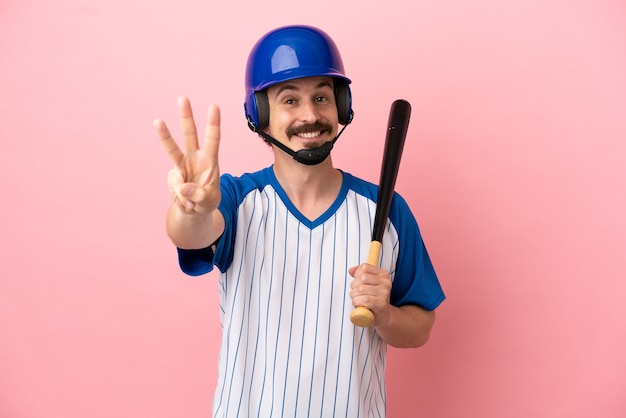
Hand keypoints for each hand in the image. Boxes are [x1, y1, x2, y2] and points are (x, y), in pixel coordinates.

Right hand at [154, 97, 220, 213]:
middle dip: (186, 116)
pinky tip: (188, 204)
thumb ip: (198, 195)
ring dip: (165, 135)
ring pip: (171, 148)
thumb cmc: (206, 201)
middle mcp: (194, 158)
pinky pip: (174, 187)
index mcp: (210, 160)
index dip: (213, 124)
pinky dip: (181, 198)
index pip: (213, 140)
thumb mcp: (209, 201)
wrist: (194, 210)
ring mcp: (181, 165)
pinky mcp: (172, 176)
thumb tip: (183, 188)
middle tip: (183, 98)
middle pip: (189, 135)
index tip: (214, 106)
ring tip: (157, 121)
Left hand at [349, 264, 392, 325]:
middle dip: (353, 286)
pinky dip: (357, 302)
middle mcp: (386, 282)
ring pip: (361, 289)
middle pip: (362, 278)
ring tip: (356, 298)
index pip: (365, 267)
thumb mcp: (368, 283)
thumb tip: (351, 270)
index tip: (357, 281)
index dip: (356, 274)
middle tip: (355, 292)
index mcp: (383, 274)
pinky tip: (358, 304)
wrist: (383, 315)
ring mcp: (384, 293)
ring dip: (354, 295)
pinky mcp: (381, 304)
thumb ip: (359, 274)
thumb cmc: (373, 298)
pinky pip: (364, 300)